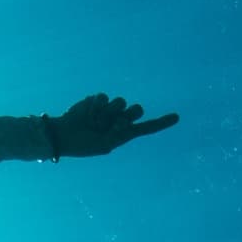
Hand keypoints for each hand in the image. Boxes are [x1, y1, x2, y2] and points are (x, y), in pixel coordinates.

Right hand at [47, 93, 178, 156]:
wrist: (65, 135)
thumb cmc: (84, 144)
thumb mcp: (105, 144)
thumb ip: (119, 132)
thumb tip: (124, 119)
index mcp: (124, 133)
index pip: (147, 127)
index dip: (162, 122)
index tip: (176, 117)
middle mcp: (120, 119)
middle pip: (136, 110)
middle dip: (127, 115)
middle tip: (110, 125)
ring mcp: (110, 109)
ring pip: (121, 102)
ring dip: (108, 112)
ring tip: (94, 122)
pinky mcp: (99, 100)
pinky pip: (105, 96)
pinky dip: (96, 106)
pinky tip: (87, 113)